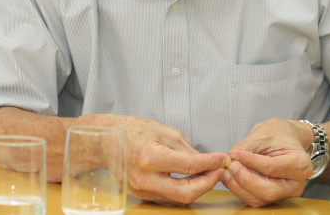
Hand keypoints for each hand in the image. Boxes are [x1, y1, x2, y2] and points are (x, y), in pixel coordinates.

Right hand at [85, 115, 228, 205]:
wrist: (106, 142)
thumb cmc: (134, 131)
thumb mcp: (163, 132)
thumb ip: (187, 149)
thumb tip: (208, 161)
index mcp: (151, 157)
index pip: (189, 165)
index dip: (211, 163)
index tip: (223, 158)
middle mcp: (146, 178)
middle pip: (186, 192)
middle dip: (209, 183)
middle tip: (220, 171)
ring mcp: (143, 190)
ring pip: (179, 198)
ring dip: (199, 187)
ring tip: (209, 173)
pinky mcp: (143, 195)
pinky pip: (170, 197)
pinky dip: (185, 189)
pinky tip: (192, 178)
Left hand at [223, 119, 312, 206]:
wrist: (286, 140)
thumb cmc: (279, 134)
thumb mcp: (264, 133)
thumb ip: (247, 147)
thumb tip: (230, 157)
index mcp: (300, 164)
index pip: (272, 168)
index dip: (250, 162)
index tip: (234, 154)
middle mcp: (296, 184)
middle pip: (268, 190)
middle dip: (244, 179)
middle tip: (229, 165)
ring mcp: (285, 193)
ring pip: (259, 198)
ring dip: (238, 186)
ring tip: (226, 170)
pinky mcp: (273, 197)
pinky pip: (254, 199)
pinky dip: (239, 189)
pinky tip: (230, 176)